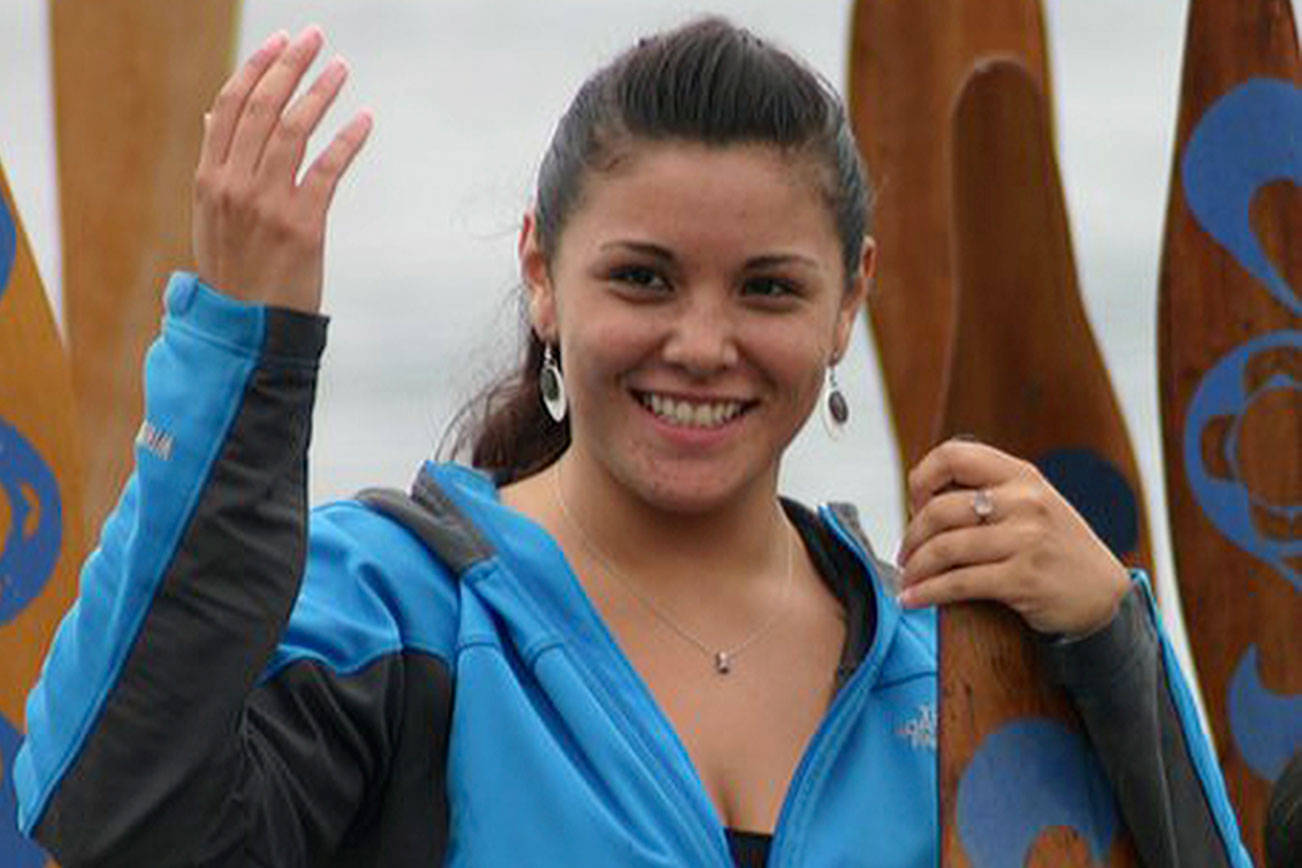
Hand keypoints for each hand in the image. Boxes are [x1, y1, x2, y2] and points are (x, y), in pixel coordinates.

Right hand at [192, 26, 372, 313]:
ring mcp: (267, 205)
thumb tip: (214, 117)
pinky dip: (347, 140)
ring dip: (320, 93)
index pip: (230, 107)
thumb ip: (216, 164)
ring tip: (341, 69)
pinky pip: (327, 171)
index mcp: (209, 178)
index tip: (280, 42)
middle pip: (262, 109)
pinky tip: (364, 120)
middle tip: (315, 37)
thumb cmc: (234, 271)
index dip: (257, 69)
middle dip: (290, 66)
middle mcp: (233, 186)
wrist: (245, 329)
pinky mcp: (302, 226)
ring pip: (293, 131)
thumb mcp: (211, 215)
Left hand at [894, 438, 1130, 635]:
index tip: (916, 505)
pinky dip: (927, 593)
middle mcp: (1024, 502)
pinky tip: (912, 600)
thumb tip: (921, 496)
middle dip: (912, 536)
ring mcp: (1026, 540)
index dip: (923, 479)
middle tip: (905, 554)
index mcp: (1021, 475)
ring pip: (945, 549)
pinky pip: (958, 584)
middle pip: (940, 509)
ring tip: (907, 579)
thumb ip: (989, 491)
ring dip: (915, 568)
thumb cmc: (1054, 546)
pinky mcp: (1023, 578)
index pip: (954, 456)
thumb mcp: (1031, 503)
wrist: (1102, 592)